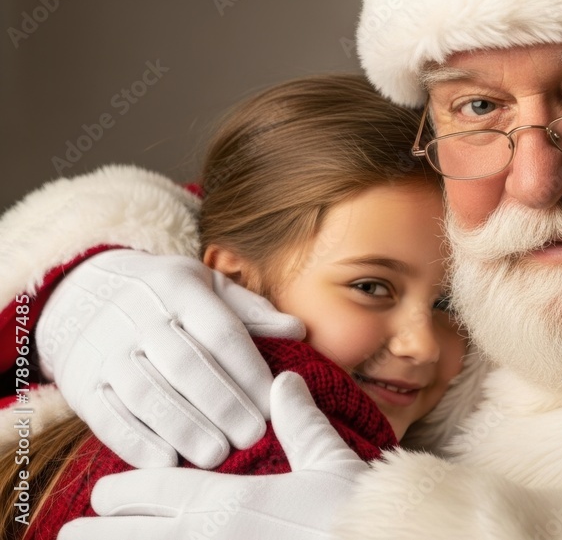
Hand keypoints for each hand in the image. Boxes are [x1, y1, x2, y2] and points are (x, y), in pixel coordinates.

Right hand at [36, 249, 304, 467]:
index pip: (222, 333)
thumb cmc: (164, 294)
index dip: (251, 372)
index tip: (277, 404)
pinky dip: (134, 442)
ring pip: (146, 393)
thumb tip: (298, 331)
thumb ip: (251, 311)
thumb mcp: (206, 285)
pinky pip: (106, 416)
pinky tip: (164, 464)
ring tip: (216, 455)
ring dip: (183, 428)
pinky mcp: (82, 384)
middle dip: (223, 404)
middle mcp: (139, 317)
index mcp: (180, 289)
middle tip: (253, 436)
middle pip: (186, 365)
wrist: (77, 291)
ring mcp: (106, 350)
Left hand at [58, 372, 367, 539]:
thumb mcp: (330, 464)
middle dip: (96, 531)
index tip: (102, 495)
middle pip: (128, 534)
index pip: (153, 489)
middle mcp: (207, 537)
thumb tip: (284, 382)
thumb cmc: (355, 514)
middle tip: (71, 533)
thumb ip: (301, 422)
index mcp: (228, 501)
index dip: (120, 493)